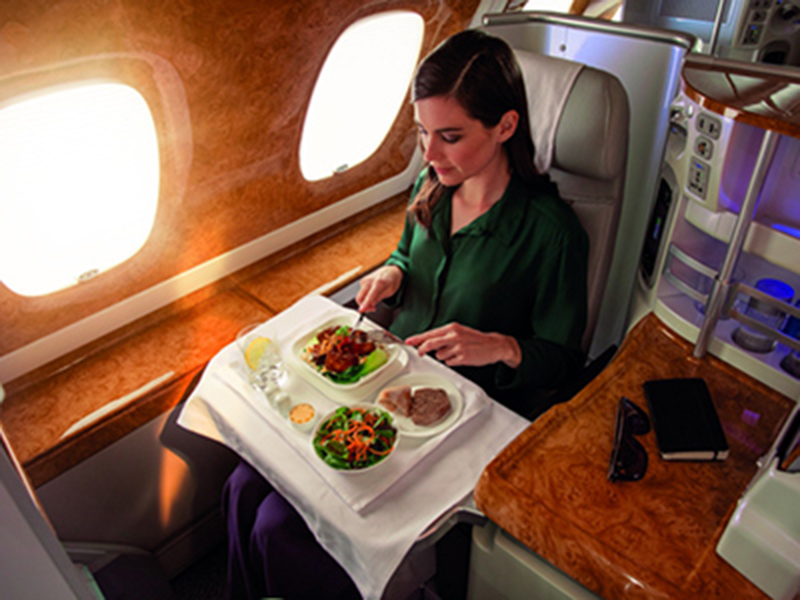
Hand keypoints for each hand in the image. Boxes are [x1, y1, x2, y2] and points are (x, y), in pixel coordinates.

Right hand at [355, 266, 403, 313]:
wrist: (391, 270)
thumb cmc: (392, 281)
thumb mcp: (389, 292)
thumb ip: (378, 299)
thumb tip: (369, 307)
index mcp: (379, 283)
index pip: (370, 296)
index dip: (365, 304)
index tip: (361, 311)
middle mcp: (369, 280)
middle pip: (360, 297)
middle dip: (364, 306)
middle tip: (372, 309)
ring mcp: (365, 280)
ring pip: (360, 296)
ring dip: (365, 302)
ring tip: (374, 301)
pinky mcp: (362, 281)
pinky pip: (361, 293)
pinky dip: (365, 297)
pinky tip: (372, 294)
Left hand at [405, 323, 521, 368]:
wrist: (494, 345)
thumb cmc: (475, 339)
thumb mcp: (459, 332)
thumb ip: (444, 336)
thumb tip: (428, 342)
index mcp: (452, 328)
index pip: (430, 333)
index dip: (418, 338)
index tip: (409, 341)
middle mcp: (454, 336)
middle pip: (430, 343)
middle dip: (423, 349)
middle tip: (420, 353)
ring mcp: (458, 347)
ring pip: (440, 355)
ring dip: (444, 356)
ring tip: (456, 353)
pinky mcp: (463, 357)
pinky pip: (449, 362)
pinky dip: (452, 361)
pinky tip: (461, 357)